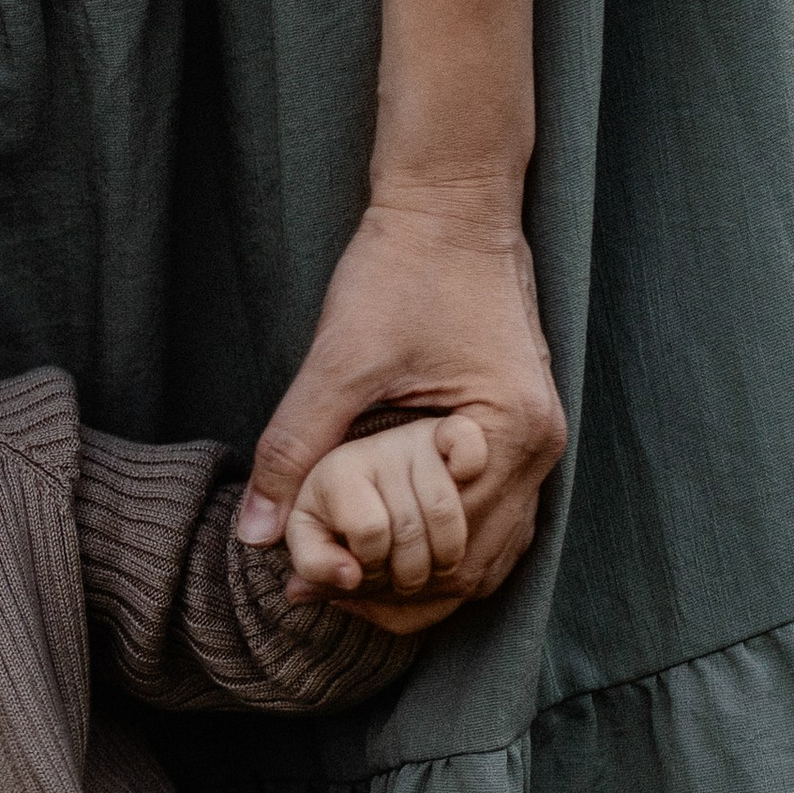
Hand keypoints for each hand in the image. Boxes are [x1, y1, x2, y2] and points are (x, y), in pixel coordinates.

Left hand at [237, 185, 567, 636]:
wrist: (450, 202)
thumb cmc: (402, 268)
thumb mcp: (339, 362)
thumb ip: (295, 448)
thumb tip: (253, 535)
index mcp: (509, 436)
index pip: (449, 551)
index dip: (378, 579)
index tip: (315, 585)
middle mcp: (540, 449)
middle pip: (475, 567)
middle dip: (399, 589)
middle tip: (324, 590)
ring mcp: (537, 442)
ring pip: (489, 552)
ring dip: (423, 573)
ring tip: (349, 578)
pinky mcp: (517, 430)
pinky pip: (491, 517)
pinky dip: (443, 541)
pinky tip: (386, 543)